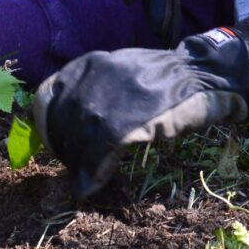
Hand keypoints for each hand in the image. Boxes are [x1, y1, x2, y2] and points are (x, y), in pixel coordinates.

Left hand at [33, 26, 248, 199]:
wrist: (204, 73)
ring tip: (82, 180)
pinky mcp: (134, 121)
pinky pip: (101, 153)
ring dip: (76, 165)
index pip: (48, 96)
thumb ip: (92, 85)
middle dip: (61, 149)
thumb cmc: (161, 76)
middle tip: (71, 166)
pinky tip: (91, 185)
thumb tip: (62, 114)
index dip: (45, 126)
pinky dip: (92, 174)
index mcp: (92, 63)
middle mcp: (98, 77)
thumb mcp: (120, 68)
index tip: (52, 143)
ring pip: (78, 140)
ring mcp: (116, 98)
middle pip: (60, 122)